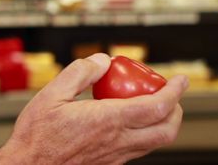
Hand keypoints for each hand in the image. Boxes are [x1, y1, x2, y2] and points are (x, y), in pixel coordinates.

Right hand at [0, 53, 188, 164]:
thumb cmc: (36, 136)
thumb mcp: (52, 93)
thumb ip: (81, 72)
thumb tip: (104, 61)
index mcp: (108, 121)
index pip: (157, 107)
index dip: (175, 92)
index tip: (181, 80)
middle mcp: (117, 142)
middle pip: (166, 131)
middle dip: (177, 111)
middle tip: (171, 94)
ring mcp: (115, 156)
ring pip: (154, 144)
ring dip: (163, 123)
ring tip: (154, 105)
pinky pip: (138, 150)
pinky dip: (146, 134)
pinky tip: (130, 121)